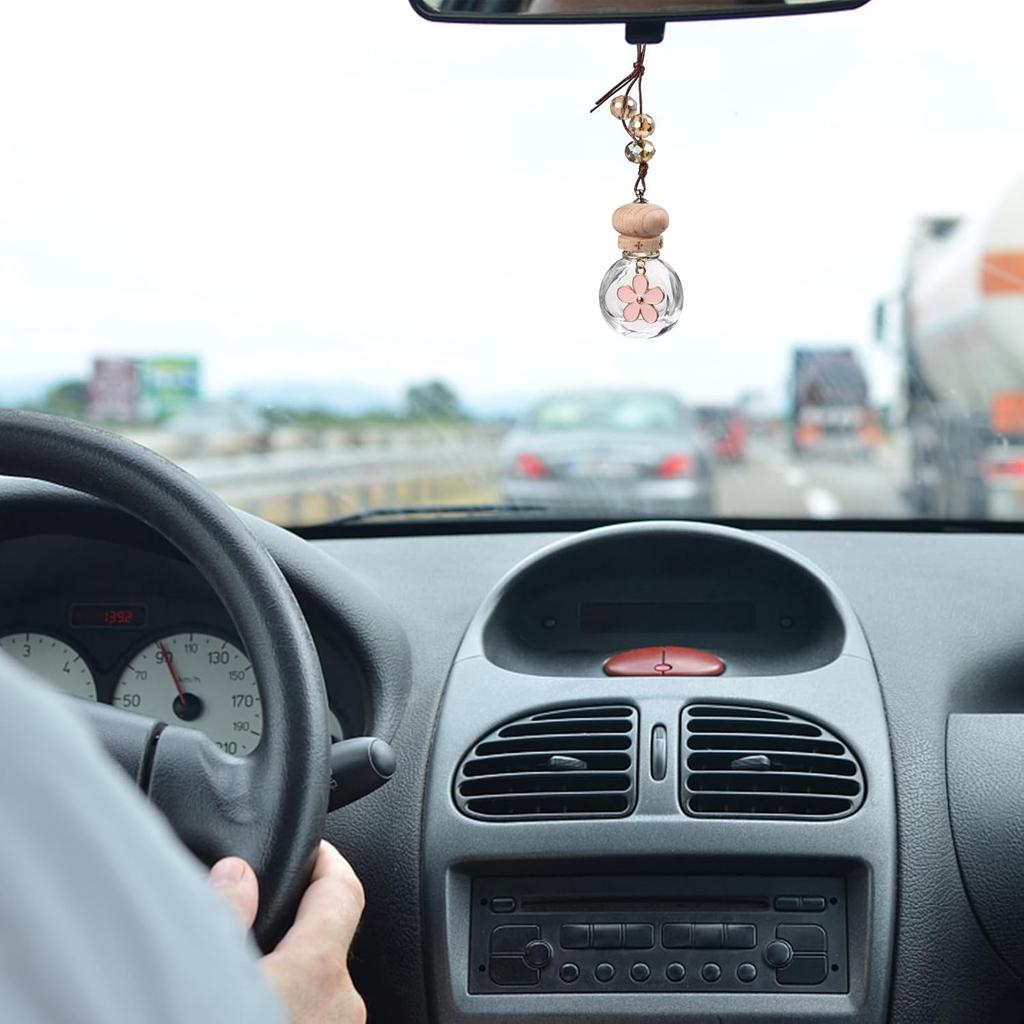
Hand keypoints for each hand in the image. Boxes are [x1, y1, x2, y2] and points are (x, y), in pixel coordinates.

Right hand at [210, 841, 366, 1023]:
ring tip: (249, 970)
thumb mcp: (205, 975)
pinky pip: (316, 1014)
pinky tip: (256, 1007)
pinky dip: (293, 1002)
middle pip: (331, 938)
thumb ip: (226, 916)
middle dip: (300, 922)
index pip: (343, 888)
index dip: (327, 860)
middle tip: (266, 910)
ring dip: (293, 971)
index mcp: (317, 970)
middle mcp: (341, 1004)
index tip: (313, 850)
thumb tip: (237, 871)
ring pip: (320, 984)